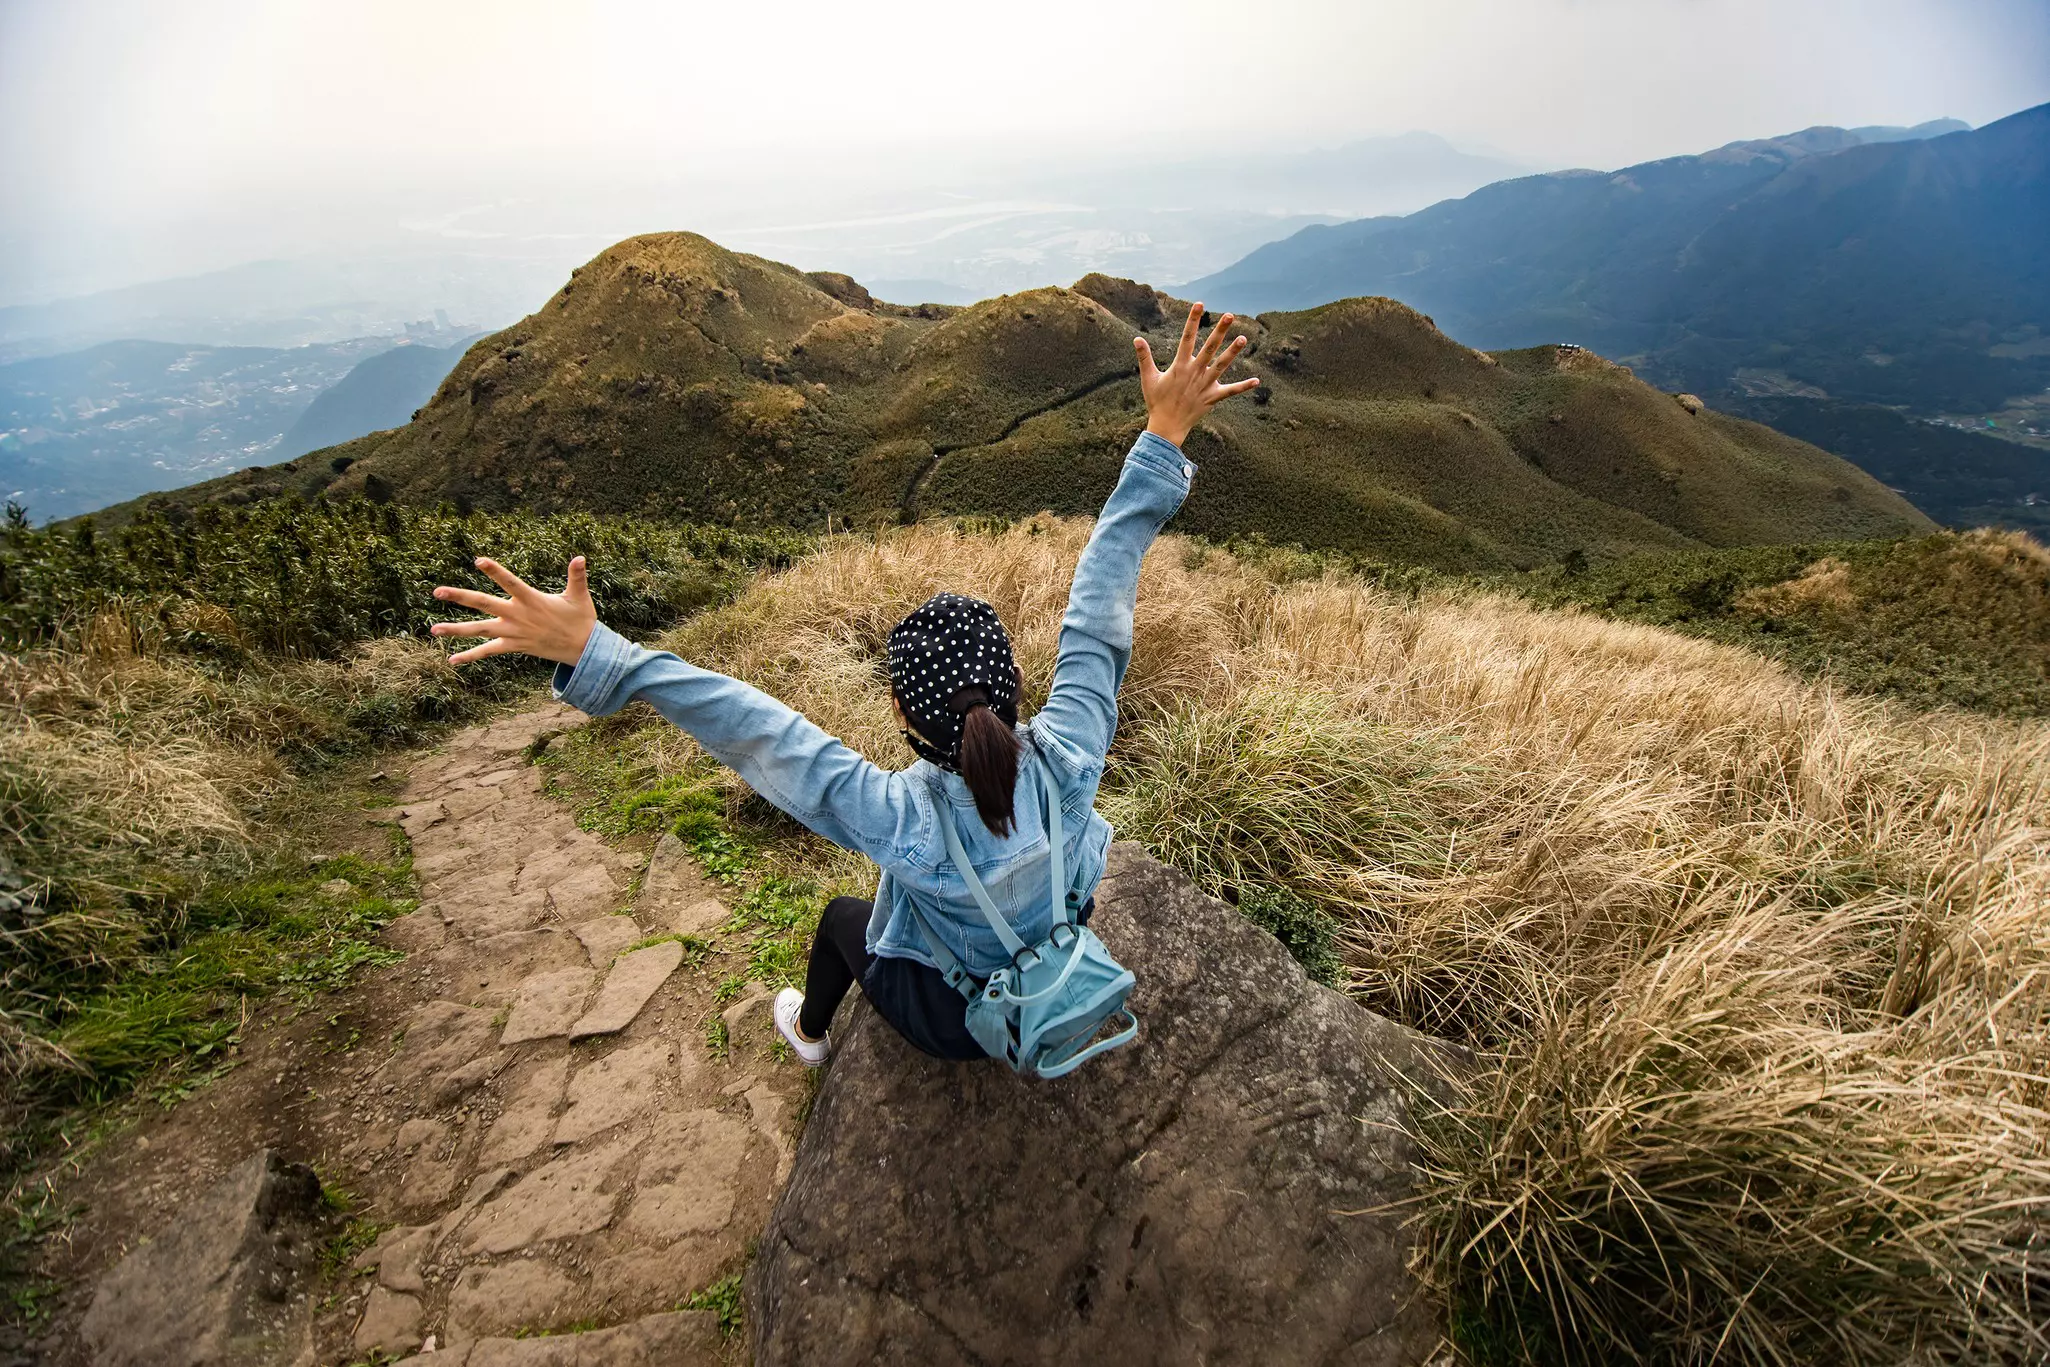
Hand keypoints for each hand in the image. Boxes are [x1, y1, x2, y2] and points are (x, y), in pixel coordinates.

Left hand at [430, 556, 595, 666]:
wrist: (583, 650)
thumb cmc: (581, 620)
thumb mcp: (579, 596)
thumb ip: (577, 576)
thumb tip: (581, 557)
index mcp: (531, 599)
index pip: (509, 581)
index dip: (495, 571)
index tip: (478, 560)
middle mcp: (518, 615)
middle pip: (484, 603)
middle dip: (459, 597)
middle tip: (437, 591)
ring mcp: (513, 632)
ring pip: (479, 630)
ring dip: (455, 630)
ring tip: (433, 630)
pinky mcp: (514, 646)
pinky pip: (488, 651)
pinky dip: (470, 656)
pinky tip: (452, 660)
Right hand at [1133, 302, 1259, 446]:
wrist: (1166, 427)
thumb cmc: (1156, 401)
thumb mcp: (1148, 378)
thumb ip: (1144, 357)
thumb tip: (1136, 339)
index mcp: (1180, 365)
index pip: (1187, 337)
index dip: (1193, 320)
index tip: (1199, 304)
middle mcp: (1195, 372)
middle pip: (1209, 347)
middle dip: (1220, 330)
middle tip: (1229, 315)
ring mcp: (1205, 385)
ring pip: (1222, 365)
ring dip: (1233, 351)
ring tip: (1244, 338)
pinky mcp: (1212, 397)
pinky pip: (1230, 391)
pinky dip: (1243, 386)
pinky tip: (1257, 381)